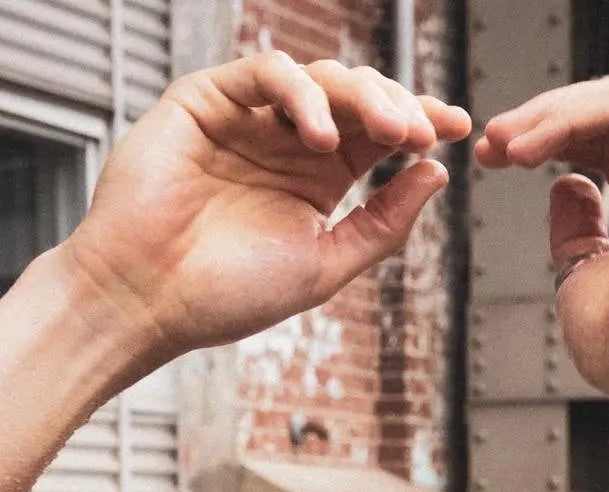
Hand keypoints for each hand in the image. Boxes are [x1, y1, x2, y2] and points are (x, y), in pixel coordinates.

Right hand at [67, 53, 470, 361]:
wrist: (149, 300)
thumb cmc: (224, 296)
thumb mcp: (323, 265)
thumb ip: (380, 224)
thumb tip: (434, 175)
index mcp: (316, 179)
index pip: (377, 135)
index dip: (420, 122)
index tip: (459, 130)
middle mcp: (285, 142)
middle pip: (356, 99)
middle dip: (398, 108)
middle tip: (423, 132)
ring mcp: (247, 118)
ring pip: (319, 78)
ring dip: (362, 97)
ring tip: (386, 132)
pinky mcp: (206, 100)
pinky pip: (264, 74)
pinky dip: (300, 95)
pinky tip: (319, 136)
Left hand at [476, 79, 608, 408]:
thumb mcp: (583, 277)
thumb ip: (577, 231)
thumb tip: (566, 183)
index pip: (607, 149)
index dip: (547, 144)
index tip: (492, 159)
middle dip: (542, 122)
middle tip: (490, 141)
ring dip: (549, 117)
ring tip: (501, 144)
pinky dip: (569, 121)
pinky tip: (526, 149)